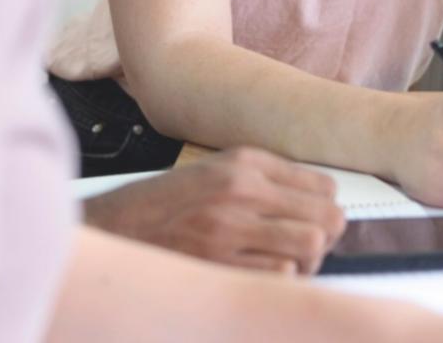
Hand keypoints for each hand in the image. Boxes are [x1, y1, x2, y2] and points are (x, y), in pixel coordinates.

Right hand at [80, 147, 344, 273]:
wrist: (114, 228)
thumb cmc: (165, 203)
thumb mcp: (215, 170)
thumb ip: (265, 177)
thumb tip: (318, 198)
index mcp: (244, 164)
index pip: (322, 186)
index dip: (328, 206)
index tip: (320, 215)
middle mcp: (241, 192)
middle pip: (326, 218)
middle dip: (328, 235)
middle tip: (314, 242)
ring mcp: (230, 231)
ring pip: (310, 247)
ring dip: (307, 261)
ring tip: (291, 260)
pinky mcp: (219, 267)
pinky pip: (280, 276)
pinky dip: (279, 279)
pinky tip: (262, 273)